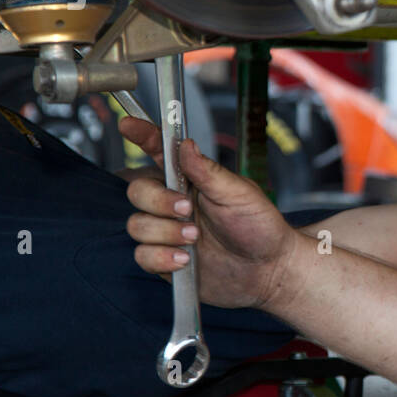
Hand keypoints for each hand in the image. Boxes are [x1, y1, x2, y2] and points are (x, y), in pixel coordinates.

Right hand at [120, 117, 296, 309]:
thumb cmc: (259, 226)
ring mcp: (167, 231)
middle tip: (187, 211)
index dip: (142, 136)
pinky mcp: (164, 259)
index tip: (128, 125)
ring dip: (165, 233)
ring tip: (194, 240)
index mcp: (191, 180)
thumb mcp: (239, 194)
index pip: (160, 152)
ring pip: (137, 225)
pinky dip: (161, 257)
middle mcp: (173, 203)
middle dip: (158, 201)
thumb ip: (208, 171)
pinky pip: (142, 255)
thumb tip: (186, 144)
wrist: (268, 270)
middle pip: (138, 191)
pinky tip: (184, 260)